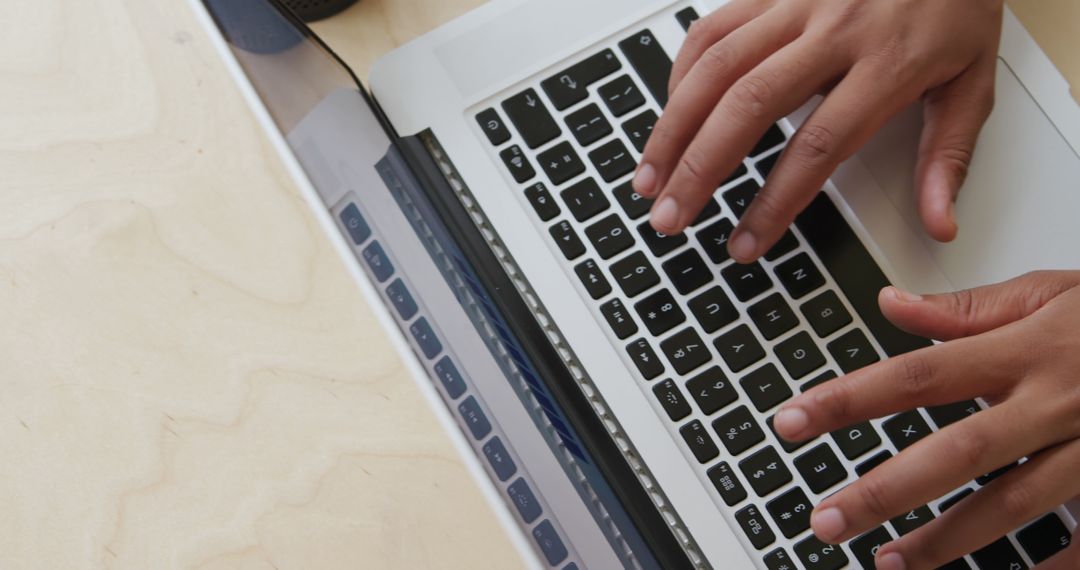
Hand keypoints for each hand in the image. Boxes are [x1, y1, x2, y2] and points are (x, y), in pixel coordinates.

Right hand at [633, 0, 1002, 261]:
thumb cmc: (955, 7)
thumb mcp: (972, 82)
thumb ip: (948, 156)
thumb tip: (938, 223)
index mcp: (887, 64)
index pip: (817, 146)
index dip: (774, 202)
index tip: (746, 243)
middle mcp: (833, 31)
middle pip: (749, 107)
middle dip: (699, 170)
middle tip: (670, 218)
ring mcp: (795, 5)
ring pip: (717, 68)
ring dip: (674, 128)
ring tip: (650, 178)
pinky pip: (712, 29)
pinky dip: (681, 72)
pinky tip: (669, 114)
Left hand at [773, 271, 1079, 568]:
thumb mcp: (1051, 292)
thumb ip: (968, 308)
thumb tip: (891, 303)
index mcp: (1028, 349)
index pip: (916, 375)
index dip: (847, 400)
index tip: (790, 421)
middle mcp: (1057, 401)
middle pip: (955, 453)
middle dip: (884, 491)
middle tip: (826, 519)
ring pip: (1012, 505)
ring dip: (946, 541)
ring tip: (887, 562)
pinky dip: (1053, 565)